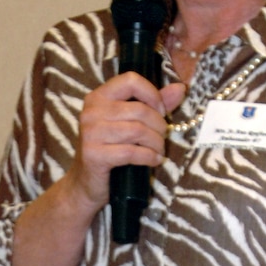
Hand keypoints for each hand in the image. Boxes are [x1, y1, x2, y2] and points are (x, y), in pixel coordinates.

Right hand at [63, 72, 187, 214]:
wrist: (86, 184)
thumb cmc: (110, 151)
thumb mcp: (128, 124)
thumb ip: (152, 104)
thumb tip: (180, 89)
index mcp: (98, 97)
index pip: (130, 80)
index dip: (152, 94)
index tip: (160, 111)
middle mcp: (91, 112)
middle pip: (139, 110)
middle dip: (158, 125)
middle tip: (162, 137)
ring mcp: (90, 134)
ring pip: (137, 131)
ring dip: (156, 143)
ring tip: (159, 150)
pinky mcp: (94, 155)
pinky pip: (131, 152)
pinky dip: (149, 157)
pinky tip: (154, 161)